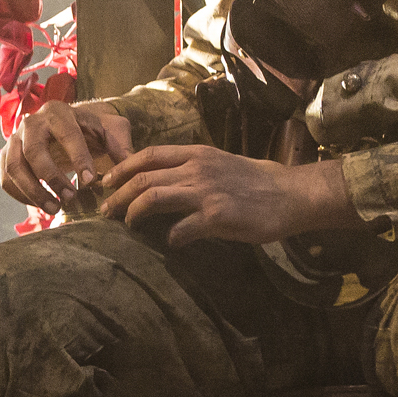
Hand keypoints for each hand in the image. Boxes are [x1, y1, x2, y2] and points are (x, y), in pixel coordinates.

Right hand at [2, 100, 135, 213]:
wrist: (67, 125)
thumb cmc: (91, 130)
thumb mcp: (110, 131)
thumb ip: (121, 146)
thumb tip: (128, 168)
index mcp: (59, 112)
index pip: (67, 134)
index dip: (78, 158)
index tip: (91, 182)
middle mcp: (32, 122)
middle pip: (33, 151)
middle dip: (51, 178)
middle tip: (70, 198)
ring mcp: (15, 138)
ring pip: (14, 167)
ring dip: (33, 191)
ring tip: (54, 209)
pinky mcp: (7, 155)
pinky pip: (6, 179)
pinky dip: (21, 196)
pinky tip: (42, 206)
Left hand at [95, 144, 363, 249]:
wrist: (291, 194)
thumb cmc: (256, 181)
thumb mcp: (219, 163)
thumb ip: (190, 169)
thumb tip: (160, 183)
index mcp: (196, 154)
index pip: (148, 155)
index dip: (122, 168)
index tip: (106, 182)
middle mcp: (197, 169)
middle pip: (143, 178)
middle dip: (118, 196)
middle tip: (106, 212)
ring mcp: (206, 192)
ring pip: (153, 197)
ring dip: (133, 213)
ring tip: (127, 225)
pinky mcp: (218, 216)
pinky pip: (182, 228)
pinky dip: (170, 237)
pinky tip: (169, 242)